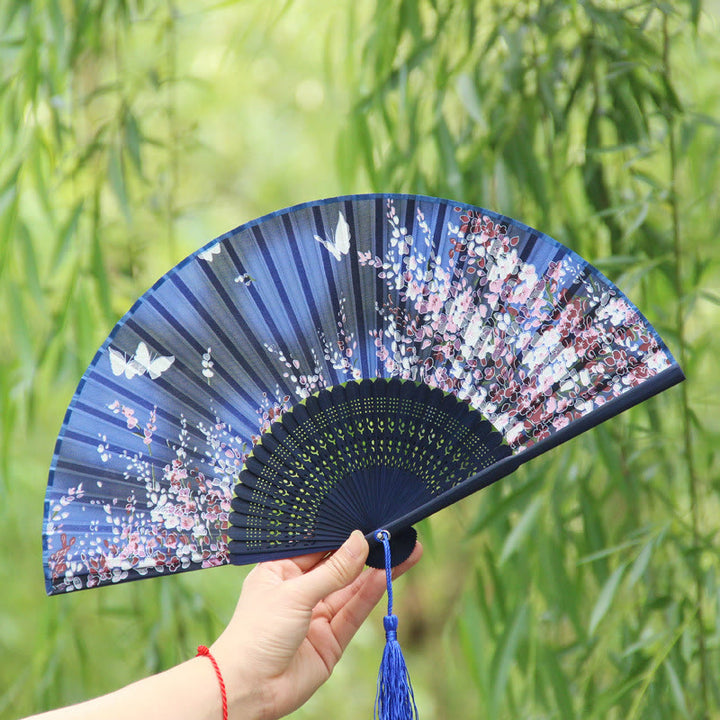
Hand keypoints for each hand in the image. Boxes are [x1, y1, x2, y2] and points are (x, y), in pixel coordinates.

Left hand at [211, 530, 421, 719]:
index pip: (317, 546)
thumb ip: (333, 571)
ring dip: (376, 571)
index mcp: (280, 571)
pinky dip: (371, 594)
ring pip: (351, 588)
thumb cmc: (257, 633)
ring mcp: (316, 615)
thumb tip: (360, 540)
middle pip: (338, 566)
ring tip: (404, 550)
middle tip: (394, 533)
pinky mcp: (330, 640)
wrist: (247, 690)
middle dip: (365, 552)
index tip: (368, 518)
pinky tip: (388, 575)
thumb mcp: (295, 593)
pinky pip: (354, 612)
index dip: (342, 534)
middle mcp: (299, 590)